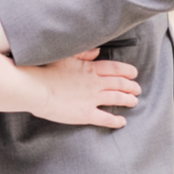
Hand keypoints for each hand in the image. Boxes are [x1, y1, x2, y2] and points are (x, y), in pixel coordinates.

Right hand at [24, 53, 139, 128]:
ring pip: (116, 99)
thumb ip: (83, 53)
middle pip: (119, 84)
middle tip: (137, 89)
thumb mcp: (66, 56)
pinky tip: (122, 122)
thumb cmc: (46, 70)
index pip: (114, 68)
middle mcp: (95, 84)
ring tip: (134, 101)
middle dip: (131, 86)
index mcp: (90, 69)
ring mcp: (92, 99)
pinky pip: (105, 118)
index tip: (134, 73)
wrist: (36, 89)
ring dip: (128, 100)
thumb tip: (97, 51)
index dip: (127, 71)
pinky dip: (116, 120)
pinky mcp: (85, 114)